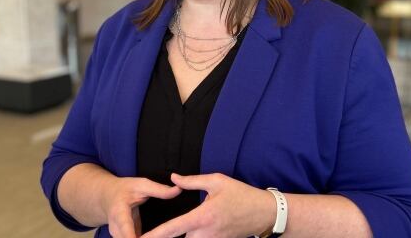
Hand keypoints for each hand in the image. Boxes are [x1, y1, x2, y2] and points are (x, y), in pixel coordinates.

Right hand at [101, 176, 181, 237]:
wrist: (107, 196)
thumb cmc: (125, 189)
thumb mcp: (141, 185)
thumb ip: (159, 190)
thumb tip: (179, 190)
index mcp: (119, 213)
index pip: (125, 229)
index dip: (132, 237)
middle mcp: (116, 228)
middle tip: (163, 236)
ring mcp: (118, 236)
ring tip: (163, 236)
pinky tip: (159, 237)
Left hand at [142, 173, 275, 237]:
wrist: (264, 213)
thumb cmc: (241, 195)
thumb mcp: (217, 181)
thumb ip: (192, 180)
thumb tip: (173, 179)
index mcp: (202, 217)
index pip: (172, 229)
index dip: (154, 236)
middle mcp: (205, 234)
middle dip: (164, 237)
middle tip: (145, 235)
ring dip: (179, 235)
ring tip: (163, 234)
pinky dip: (192, 236)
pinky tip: (184, 231)